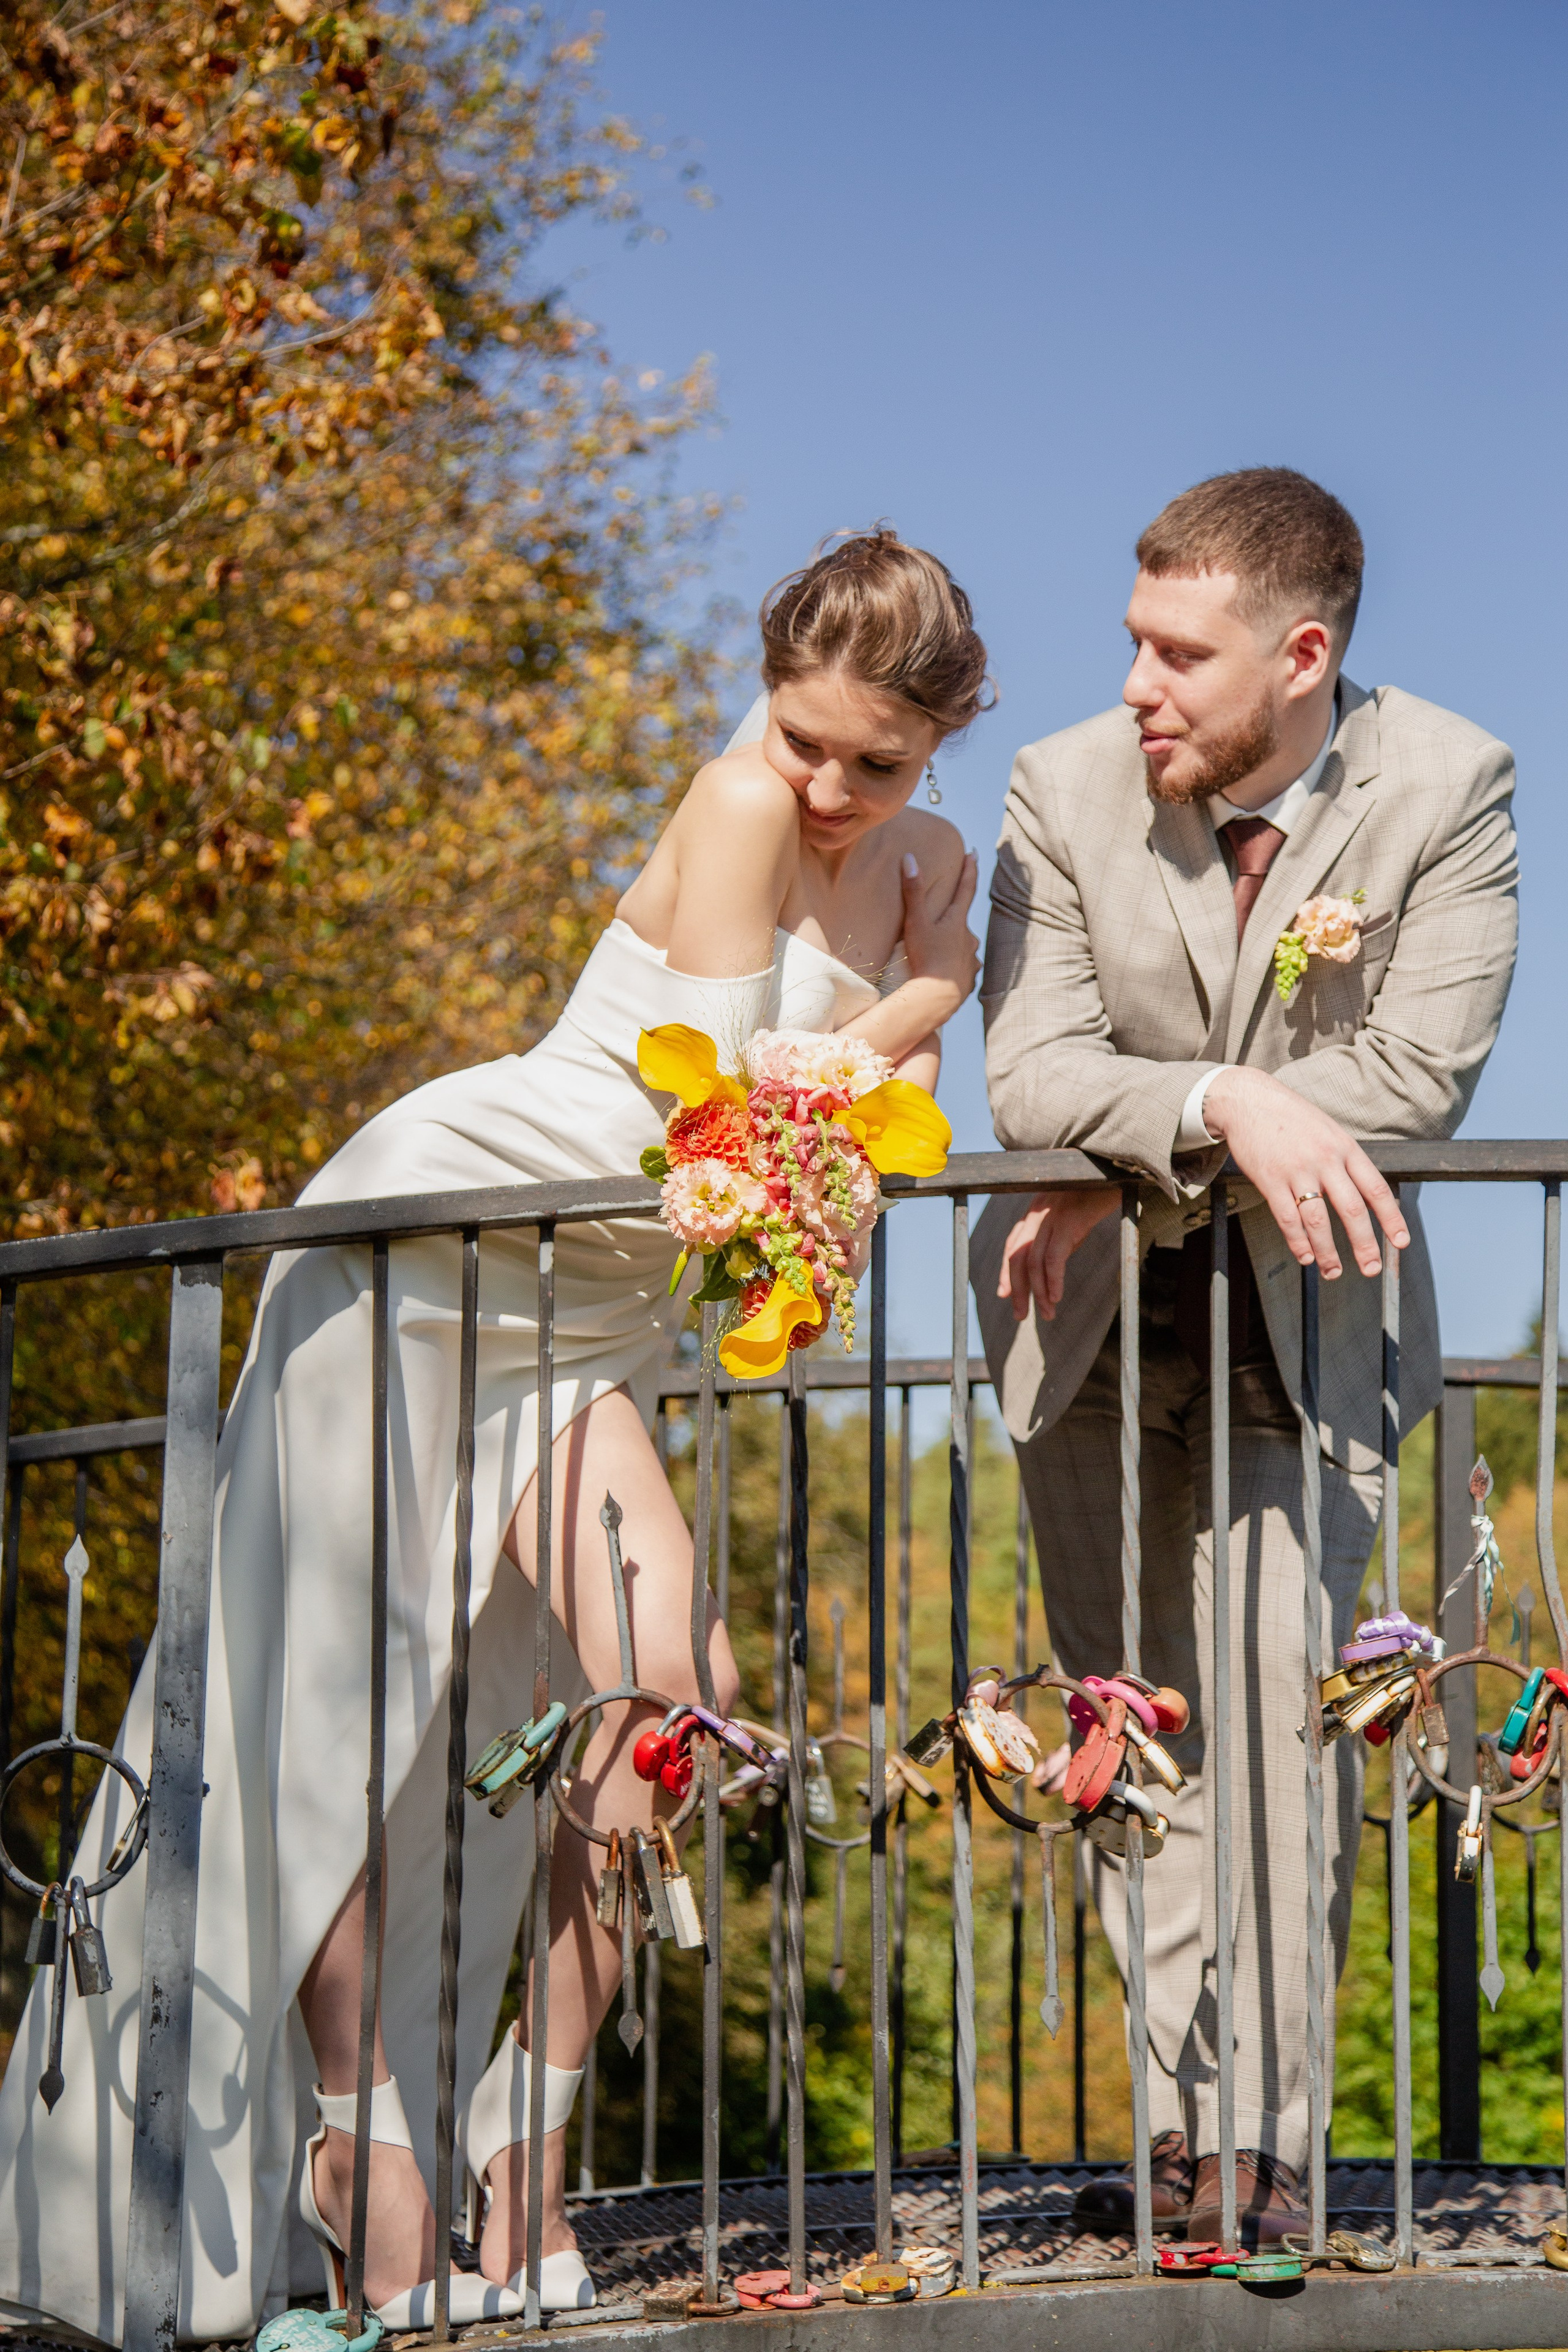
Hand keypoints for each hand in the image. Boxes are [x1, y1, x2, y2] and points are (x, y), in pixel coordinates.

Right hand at [899, 848, 978, 1024]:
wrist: (937, 996)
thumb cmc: (926, 957)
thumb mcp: (915, 922)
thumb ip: (913, 891)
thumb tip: (909, 857)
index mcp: (957, 921)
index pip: (966, 888)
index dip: (969, 869)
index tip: (973, 853)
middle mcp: (969, 938)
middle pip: (962, 921)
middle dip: (953, 917)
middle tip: (941, 917)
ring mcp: (971, 959)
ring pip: (963, 946)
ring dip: (953, 945)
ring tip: (939, 951)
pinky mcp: (969, 978)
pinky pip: (963, 969)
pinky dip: (955, 967)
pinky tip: (947, 972)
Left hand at [997, 1186, 1119, 1322]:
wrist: (1114, 1170)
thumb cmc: (1097, 1193)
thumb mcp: (1072, 1217)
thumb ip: (1058, 1238)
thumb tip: (1052, 1271)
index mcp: (1035, 1211)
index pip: (1013, 1246)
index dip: (1007, 1273)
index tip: (1004, 1295)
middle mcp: (1037, 1213)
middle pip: (1017, 1257)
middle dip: (1017, 1289)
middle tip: (1020, 1315)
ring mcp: (1051, 1216)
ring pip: (1034, 1262)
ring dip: (1039, 1292)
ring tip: (1047, 1313)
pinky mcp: (1068, 1221)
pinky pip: (1054, 1257)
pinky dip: (1053, 1280)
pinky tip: (1056, 1297)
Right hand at [1201, 1067, 1409, 1279]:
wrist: (1249, 1100)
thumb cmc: (1291, 1117)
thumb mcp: (1329, 1131)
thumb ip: (1346, 1161)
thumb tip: (1364, 1196)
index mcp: (1345, 1148)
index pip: (1376, 1189)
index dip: (1391, 1219)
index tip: (1400, 1242)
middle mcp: (1325, 1160)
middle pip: (1351, 1210)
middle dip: (1364, 1244)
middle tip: (1371, 1268)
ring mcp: (1297, 1170)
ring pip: (1318, 1220)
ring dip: (1328, 1251)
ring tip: (1333, 1271)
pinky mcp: (1270, 1179)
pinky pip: (1287, 1218)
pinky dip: (1298, 1242)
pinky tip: (1305, 1256)